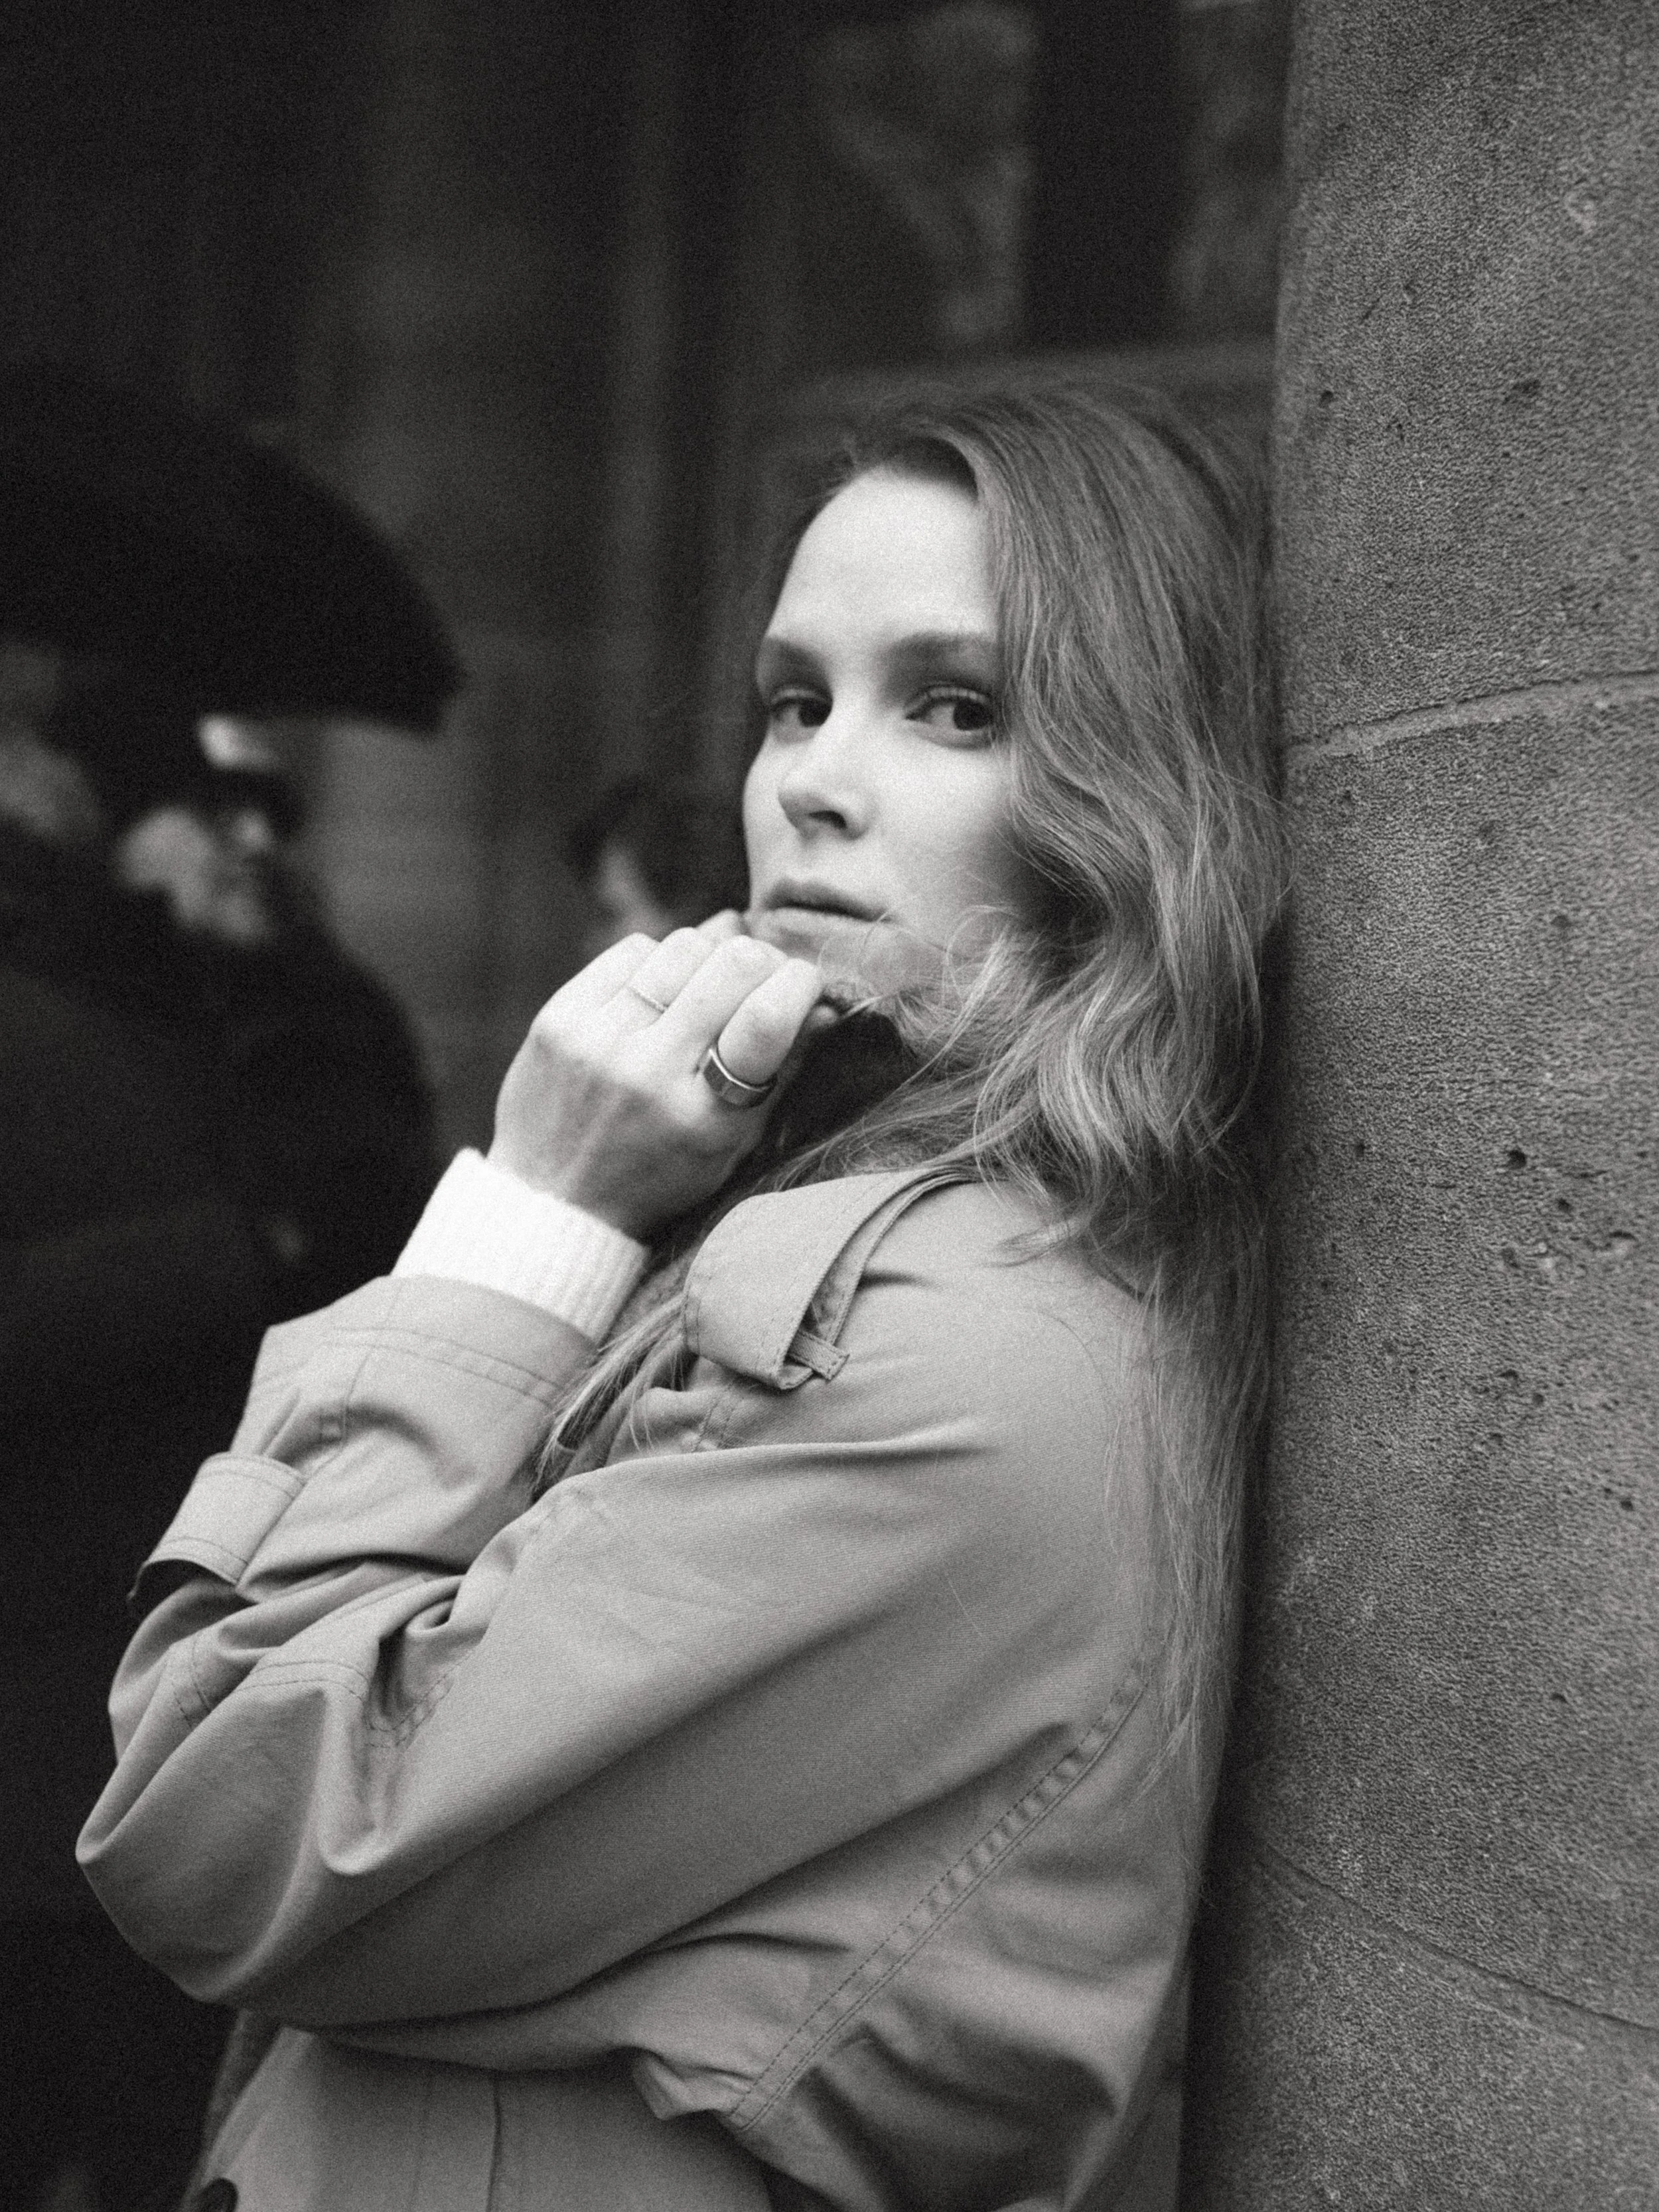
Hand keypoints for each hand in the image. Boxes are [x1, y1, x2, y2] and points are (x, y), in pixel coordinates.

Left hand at [489, 923, 829, 1238]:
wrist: (554, 1202)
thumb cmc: (659, 1174)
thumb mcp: (733, 1146)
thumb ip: (782, 1075)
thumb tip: (824, 1005)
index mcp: (703, 1117)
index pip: (767, 1018)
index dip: (800, 982)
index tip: (806, 984)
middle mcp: (650, 1072)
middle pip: (733, 964)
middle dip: (763, 958)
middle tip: (761, 976)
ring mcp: (599, 1040)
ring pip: (684, 945)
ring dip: (710, 954)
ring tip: (708, 985)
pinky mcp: (560, 1017)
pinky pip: (632, 950)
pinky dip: (659, 960)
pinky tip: (661, 990)